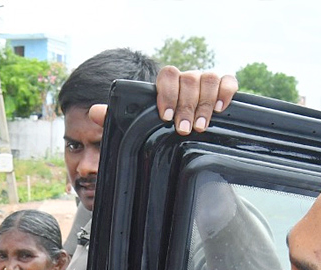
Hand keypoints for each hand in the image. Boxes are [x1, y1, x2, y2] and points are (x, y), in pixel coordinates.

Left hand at [89, 67, 237, 135]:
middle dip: (187, 105)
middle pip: (189, 79)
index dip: (167, 93)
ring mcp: (205, 85)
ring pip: (209, 79)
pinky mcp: (223, 92)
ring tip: (199, 127)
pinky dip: (225, 92)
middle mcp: (186, 82)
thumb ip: (116, 117)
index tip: (166, 116)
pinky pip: (228, 82)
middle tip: (183, 129)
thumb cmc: (159, 131)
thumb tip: (93, 112)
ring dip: (204, 103)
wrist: (183, 143)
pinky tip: (220, 108)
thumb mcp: (137, 127)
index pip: (167, 75)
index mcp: (166, 86)